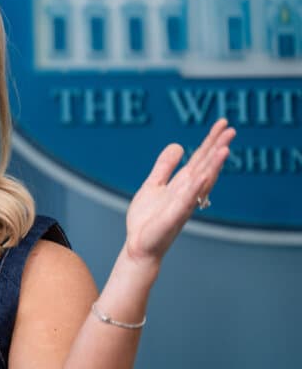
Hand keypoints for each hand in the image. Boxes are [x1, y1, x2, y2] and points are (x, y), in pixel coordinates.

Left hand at [123, 118, 235, 268]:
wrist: (138, 245)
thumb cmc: (147, 219)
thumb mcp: (153, 185)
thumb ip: (165, 167)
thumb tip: (177, 145)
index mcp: (182, 184)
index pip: (199, 159)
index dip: (210, 141)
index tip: (223, 123)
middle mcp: (187, 193)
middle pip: (205, 166)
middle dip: (217, 148)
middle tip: (231, 129)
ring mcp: (183, 204)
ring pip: (201, 182)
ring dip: (213, 166)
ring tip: (224, 148)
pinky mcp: (173, 217)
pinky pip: (186, 200)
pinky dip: (194, 188)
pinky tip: (202, 175)